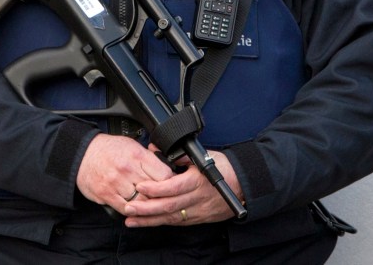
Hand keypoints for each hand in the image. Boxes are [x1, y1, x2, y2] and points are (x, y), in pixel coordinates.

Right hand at [76, 134, 174, 213]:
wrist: (82, 153)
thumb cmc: (108, 149)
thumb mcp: (132, 145)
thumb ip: (149, 157)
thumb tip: (167, 168)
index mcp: (137, 155)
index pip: (164, 175)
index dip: (171, 182)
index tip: (171, 185)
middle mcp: (127, 169)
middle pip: (154, 191)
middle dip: (160, 196)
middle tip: (162, 197)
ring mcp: (116, 183)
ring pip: (141, 203)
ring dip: (147, 205)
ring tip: (148, 203)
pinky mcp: (106, 194)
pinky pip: (125, 209)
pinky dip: (132, 211)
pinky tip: (135, 207)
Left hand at [123, 150, 243, 226]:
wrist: (244, 184)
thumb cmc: (223, 168)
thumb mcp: (202, 157)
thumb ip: (179, 157)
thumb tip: (156, 150)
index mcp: (198, 181)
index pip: (174, 187)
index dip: (156, 189)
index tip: (140, 187)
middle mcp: (197, 198)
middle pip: (169, 206)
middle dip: (147, 209)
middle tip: (128, 208)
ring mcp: (198, 210)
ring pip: (171, 218)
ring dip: (150, 220)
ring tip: (131, 220)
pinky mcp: (199, 218)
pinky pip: (178, 222)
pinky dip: (161, 223)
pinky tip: (147, 223)